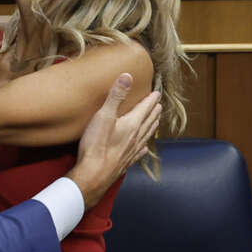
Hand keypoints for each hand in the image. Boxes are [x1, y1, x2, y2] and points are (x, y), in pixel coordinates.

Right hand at [67, 74, 160, 207]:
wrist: (93, 175)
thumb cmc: (96, 146)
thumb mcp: (104, 115)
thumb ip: (116, 96)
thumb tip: (127, 76)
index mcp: (132, 124)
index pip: (145, 108)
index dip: (151, 99)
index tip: (157, 93)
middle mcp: (135, 138)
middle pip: (148, 122)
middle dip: (154, 112)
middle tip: (159, 105)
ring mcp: (131, 151)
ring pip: (146, 136)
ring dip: (152, 127)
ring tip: (156, 122)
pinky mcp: (125, 162)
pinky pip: (138, 152)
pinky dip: (143, 147)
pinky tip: (144, 148)